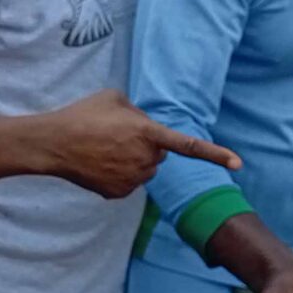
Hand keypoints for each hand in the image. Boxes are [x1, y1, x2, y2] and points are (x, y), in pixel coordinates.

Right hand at [31, 89, 240, 198]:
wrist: (53, 144)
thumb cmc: (83, 115)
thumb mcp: (115, 98)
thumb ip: (139, 111)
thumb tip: (145, 126)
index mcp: (148, 133)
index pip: (189, 145)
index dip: (215, 153)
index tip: (238, 164)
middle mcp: (145, 159)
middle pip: (159, 154)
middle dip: (146, 146)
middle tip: (117, 135)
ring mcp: (133, 179)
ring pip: (145, 170)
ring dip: (133, 160)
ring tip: (104, 148)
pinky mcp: (119, 194)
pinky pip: (129, 183)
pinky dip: (118, 175)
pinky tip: (98, 164)